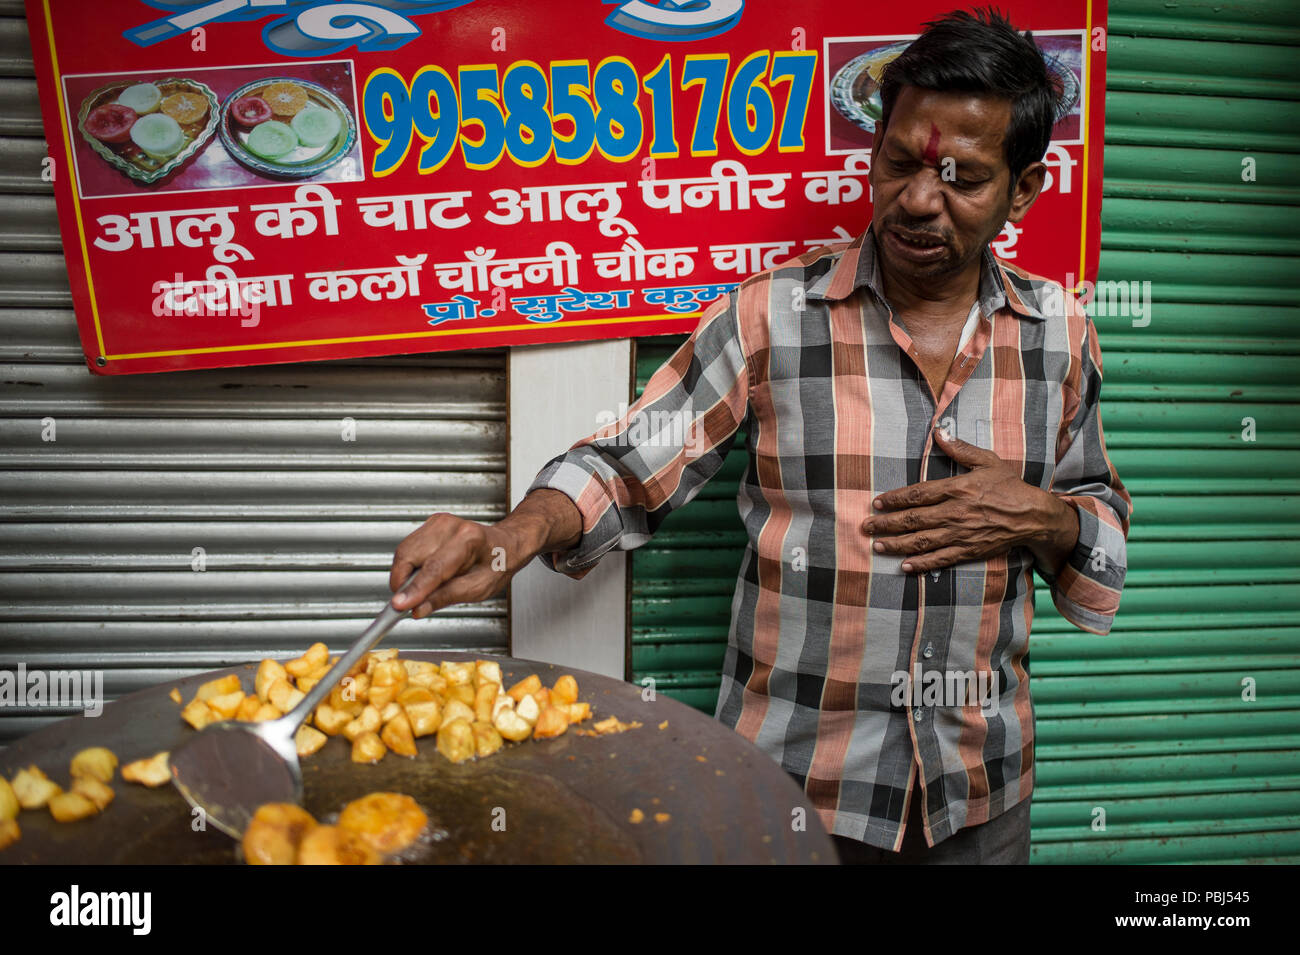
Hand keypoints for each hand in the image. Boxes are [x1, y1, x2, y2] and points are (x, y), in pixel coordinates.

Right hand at [389, 514, 520, 617]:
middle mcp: (450, 526)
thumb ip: (445, 598)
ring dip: (405, 575)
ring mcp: (437, 523)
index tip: (398, 606)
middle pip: (409, 556)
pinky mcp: (429, 525)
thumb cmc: (496, 565)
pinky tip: (425, 574)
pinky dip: (409, 566)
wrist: (504, 545)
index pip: (433, 569)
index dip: (413, 589)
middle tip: (406, 603)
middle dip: (402, 583)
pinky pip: (407, 548)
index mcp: (468, 540)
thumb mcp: (477, 589)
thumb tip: (417, 609)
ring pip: (403, 552)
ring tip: (423, 587)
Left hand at [862, 428, 1077, 573]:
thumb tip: (939, 431)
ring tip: (877, 546)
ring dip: (897, 544)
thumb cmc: (1010, 486)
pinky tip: (904, 566)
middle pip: (914, 519)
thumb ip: (960, 448)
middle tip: (866, 527)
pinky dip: (921, 564)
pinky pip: (941, 559)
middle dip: (887, 523)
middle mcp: (955, 512)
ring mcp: (961, 534)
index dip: (895, 499)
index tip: (877, 502)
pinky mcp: (969, 551)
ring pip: (922, 541)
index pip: (918, 494)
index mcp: (958, 489)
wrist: (1034, 516)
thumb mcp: (987, 461)